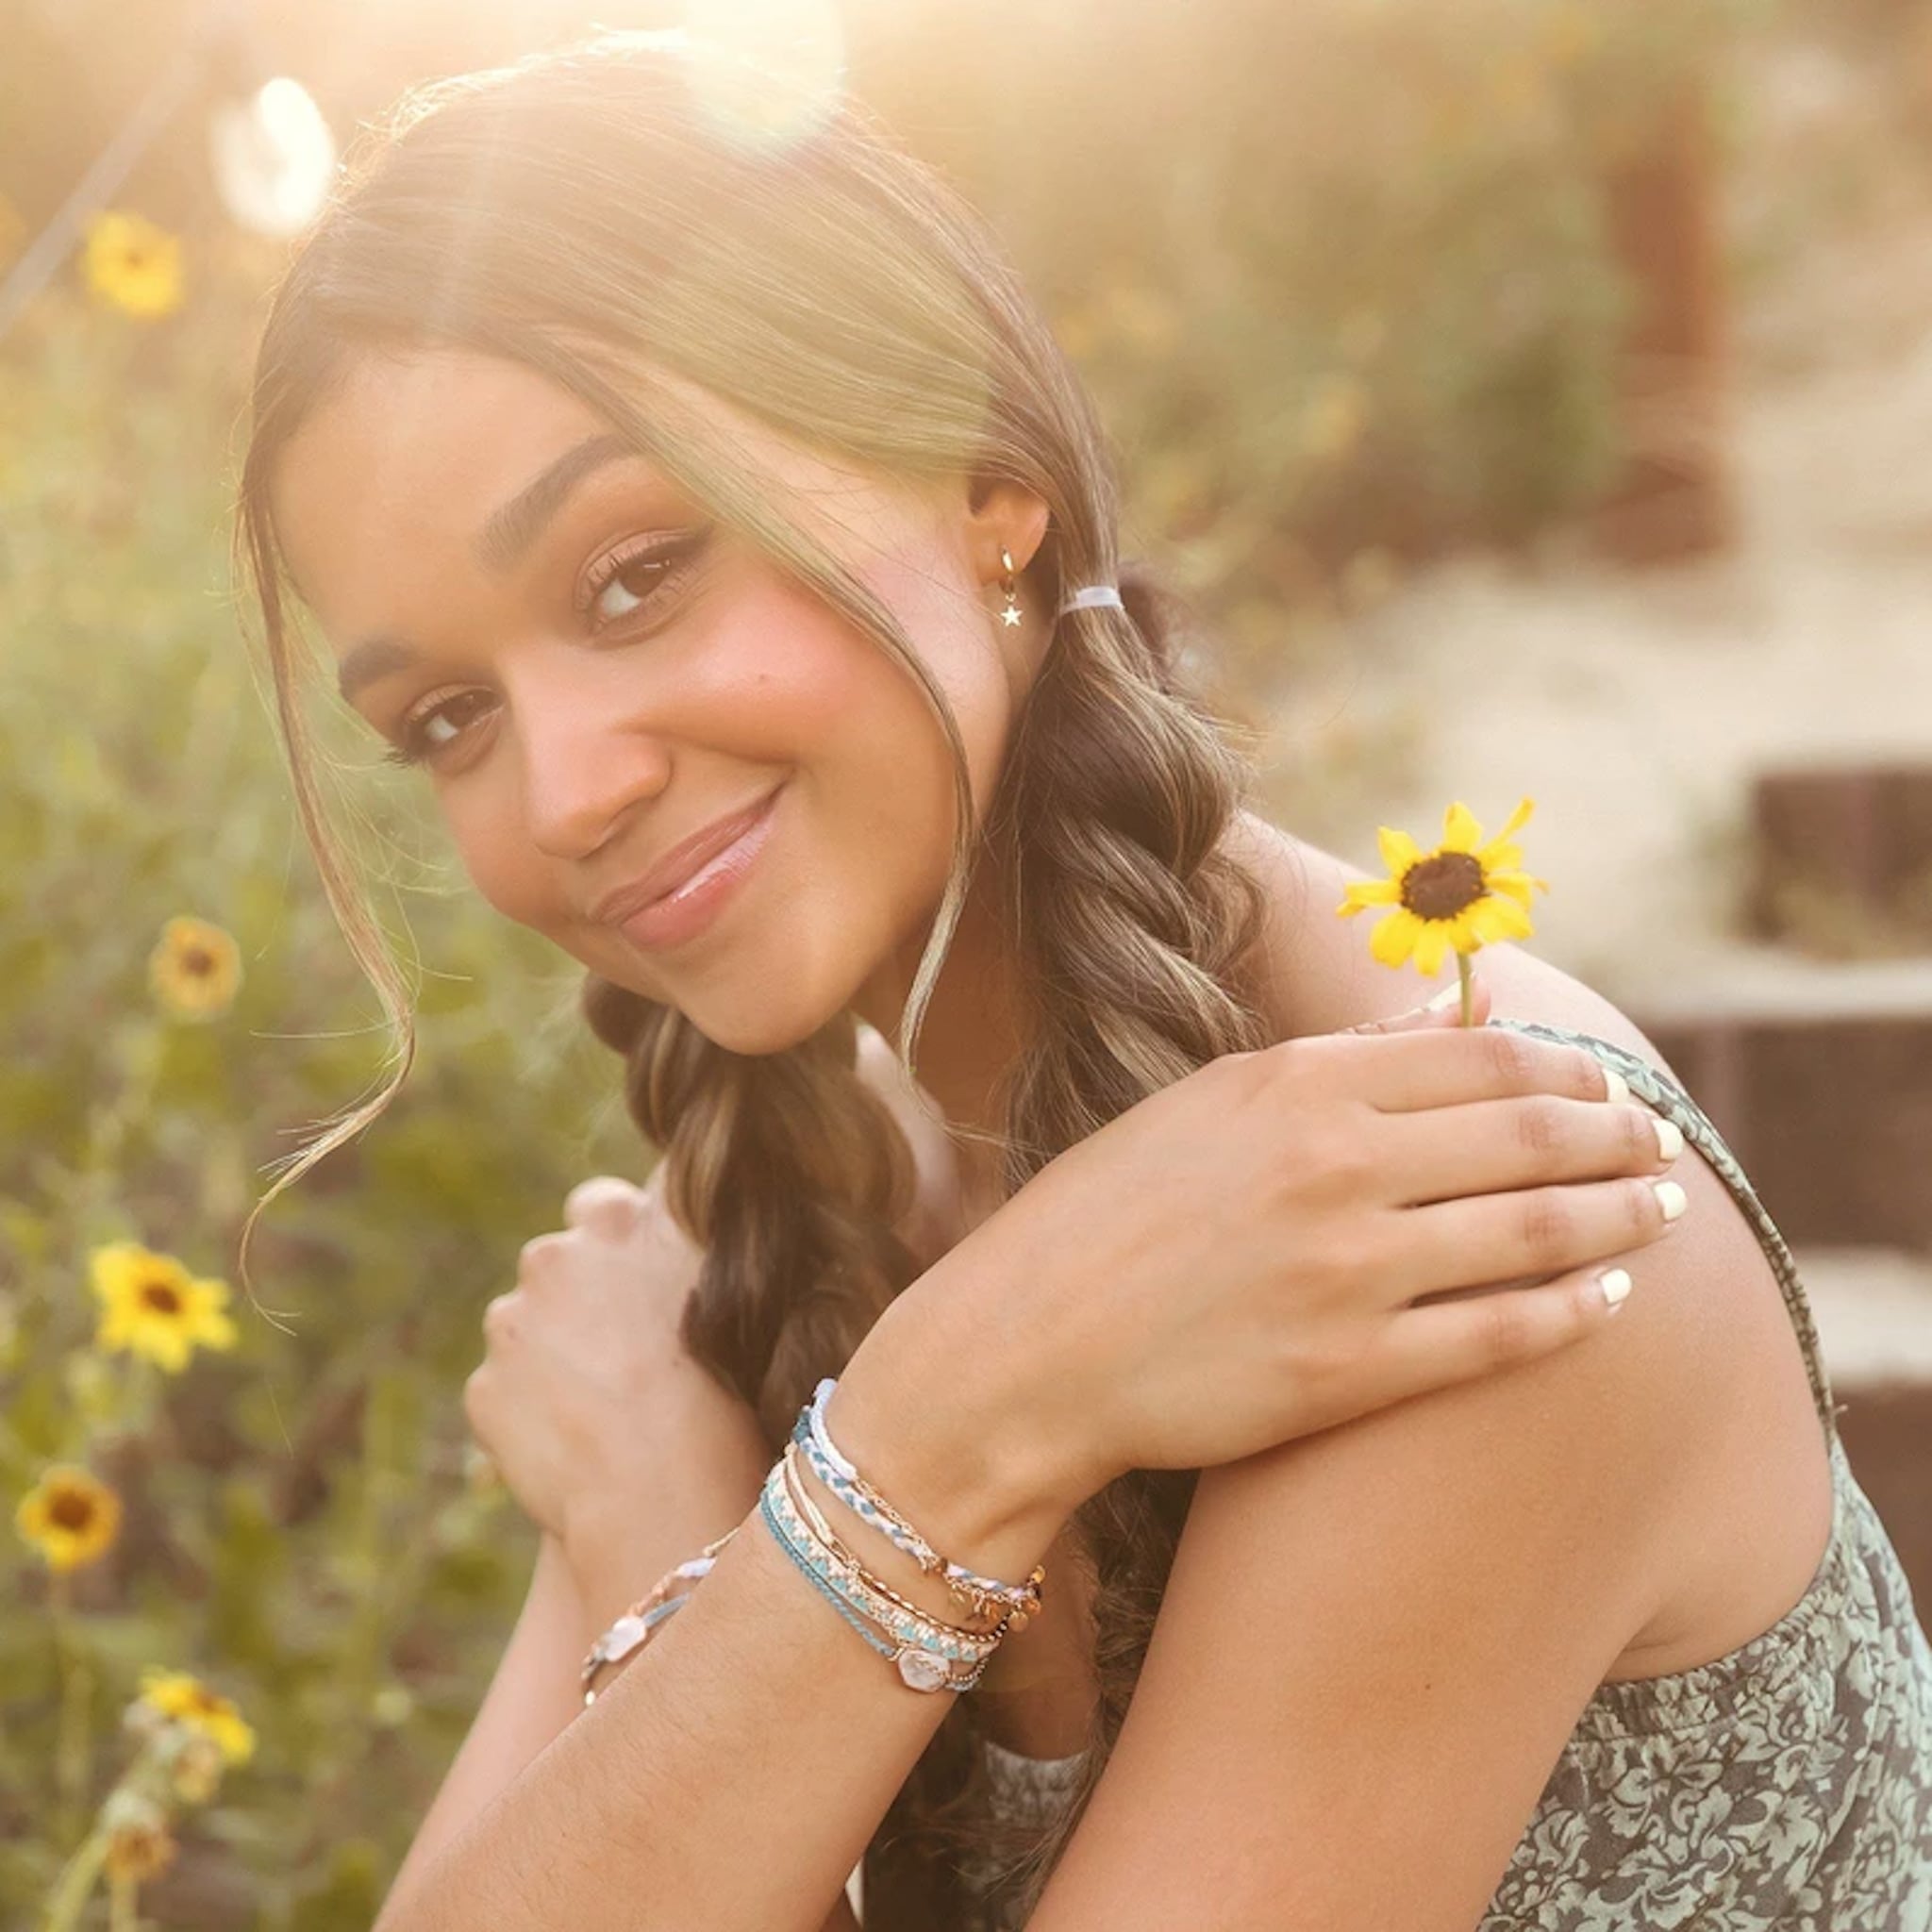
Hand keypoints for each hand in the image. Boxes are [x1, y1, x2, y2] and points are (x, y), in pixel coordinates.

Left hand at [462, 1176, 769, 1545]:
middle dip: (582, 1298)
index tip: (643, 1283)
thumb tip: (681, 1197)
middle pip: (557, 1263)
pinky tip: (580, 1442)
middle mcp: (554, 1254)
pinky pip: (507, 1390)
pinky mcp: (485, 1386)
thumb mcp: (729, 1285)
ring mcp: (511, 1321)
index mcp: (617, 1219)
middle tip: (630, 1355)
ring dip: (554, 1354)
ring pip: (526, 1327)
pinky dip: (533, 1410)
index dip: (623, 1244)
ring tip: (608, 1408)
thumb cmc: (724, 1386)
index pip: (603, 1203)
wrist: (663, 1488)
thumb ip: (687, 1235)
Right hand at [844, 976, 1681, 1521]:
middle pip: (1530, 1133)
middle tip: (1660, 1143)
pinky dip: (1573, 1311)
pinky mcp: (1350, 1372)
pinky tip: (1609, 1297)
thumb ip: (1328, 1065)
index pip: (1482, 1054)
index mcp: (1294, 1084)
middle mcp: (1336, 1165)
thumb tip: (1439, 1022)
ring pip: (1537, 1231)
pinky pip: (1500, 1336)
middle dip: (1617, 1135)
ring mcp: (1349, 1272)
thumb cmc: (1099, 1217)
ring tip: (1663, 1209)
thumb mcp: (1201, 1105)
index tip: (1605, 1081)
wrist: (1023, 1349)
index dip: (1567, 1067)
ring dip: (1621, 1216)